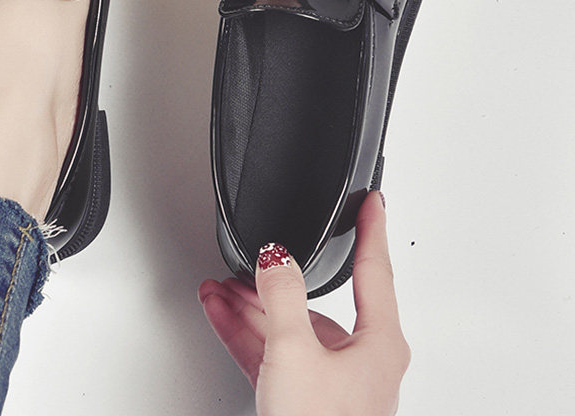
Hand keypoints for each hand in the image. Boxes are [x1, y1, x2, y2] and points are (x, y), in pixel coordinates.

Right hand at [198, 191, 409, 415]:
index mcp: (378, 343)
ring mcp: (328, 384)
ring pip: (286, 328)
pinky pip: (270, 355)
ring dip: (249, 305)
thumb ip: (283, 294)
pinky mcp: (300, 402)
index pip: (375, 269)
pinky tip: (220, 312)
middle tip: (253, 256)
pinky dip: (244, 333)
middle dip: (274, 278)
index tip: (374, 201)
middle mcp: (358, 361)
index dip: (372, 229)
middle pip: (313, 301)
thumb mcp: (297, 350)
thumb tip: (275, 257)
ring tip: (219, 285)